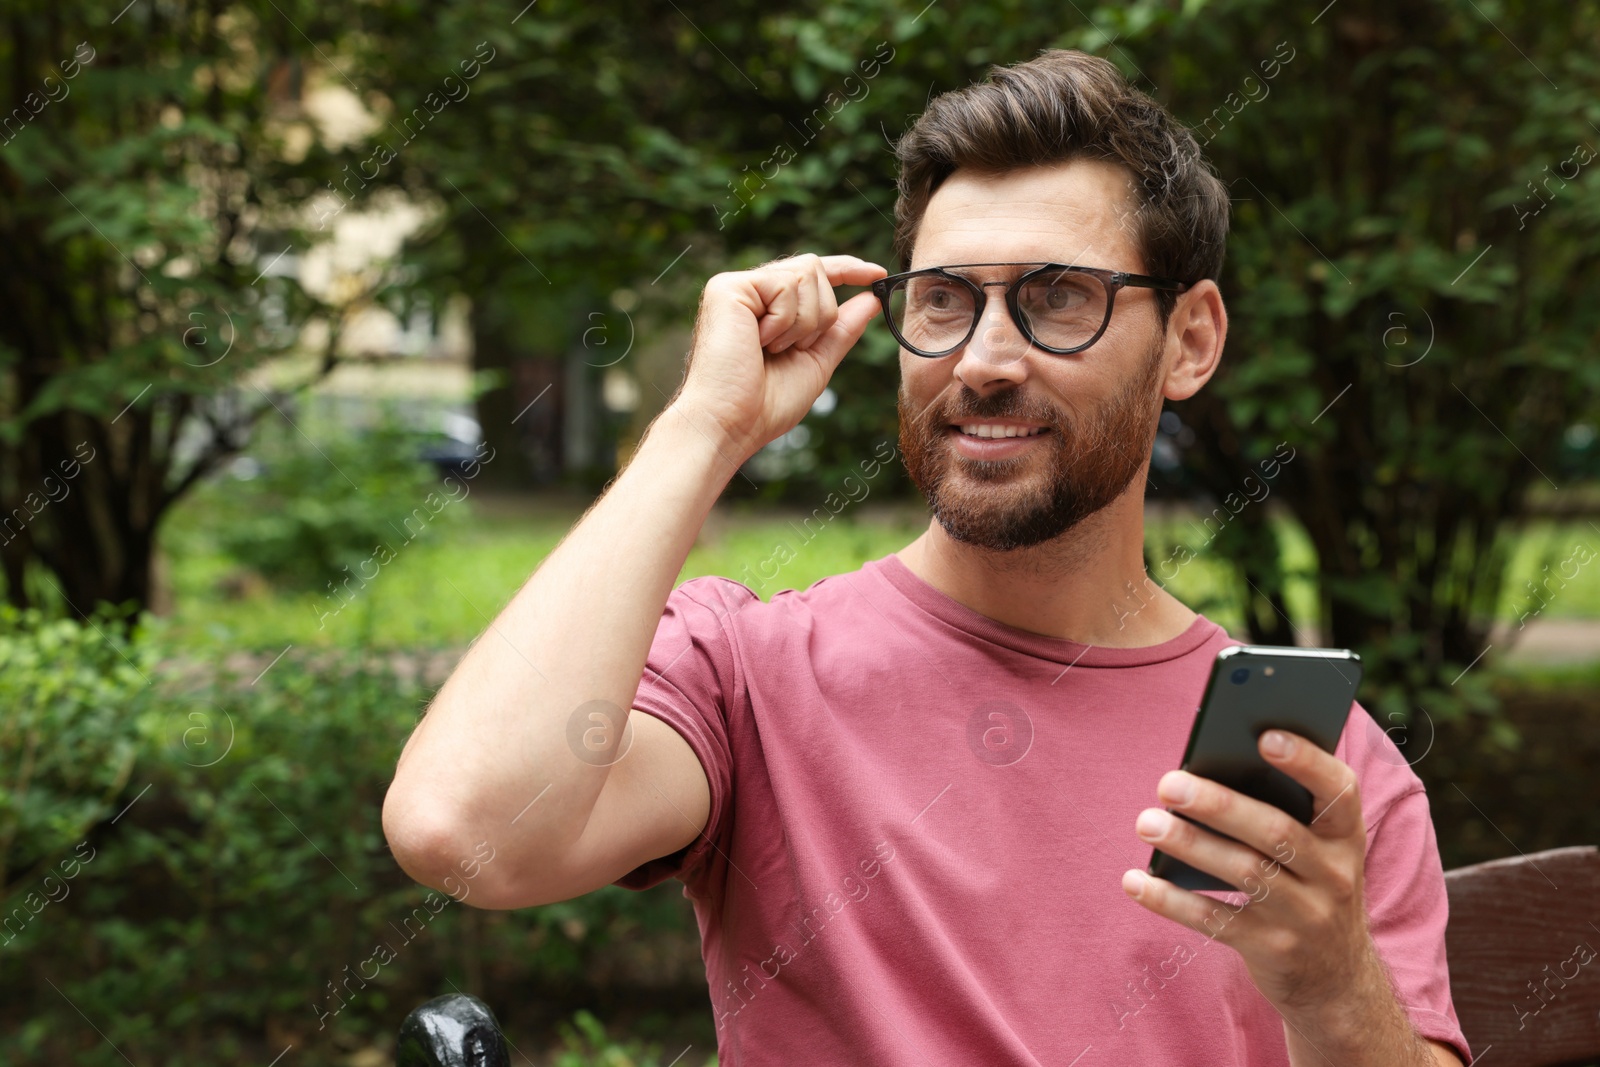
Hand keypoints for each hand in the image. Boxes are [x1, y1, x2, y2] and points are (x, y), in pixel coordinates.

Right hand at [670, 253, 886, 462]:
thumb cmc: (766, 404)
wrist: (731, 423)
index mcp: (769, 307)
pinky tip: (759, 343)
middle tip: (796, 348)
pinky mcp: (728, 287)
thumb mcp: (817, 362)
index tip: (878, 275)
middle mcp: (752, 291)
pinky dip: (785, 321)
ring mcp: (737, 286)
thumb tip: (872, 298)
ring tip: (772, 349)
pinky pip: (786, 285)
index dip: (847, 270)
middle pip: (816, 270)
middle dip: (823, 314)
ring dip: (804, 322)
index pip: (813, 274)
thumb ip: (842, 330)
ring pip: (807, 274)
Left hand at [1121, 730, 1371, 1013]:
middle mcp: (1334, 875)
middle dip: (1219, 805)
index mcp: (1345, 835)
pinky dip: (1171, 900)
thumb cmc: (1308, 885)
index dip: (1307, 762)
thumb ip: (1282, 808)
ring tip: (1146, 823)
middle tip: (1168, 784)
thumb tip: (1207, 765)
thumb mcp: (1318, 850)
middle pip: (1275, 832)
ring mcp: (1305, 916)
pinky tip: (1135, 881)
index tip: (1265, 736)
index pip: (1340, 790)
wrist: (1336, 978)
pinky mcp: (1272, 950)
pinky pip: (1215, 920)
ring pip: (1244, 872)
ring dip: (1190, 844)